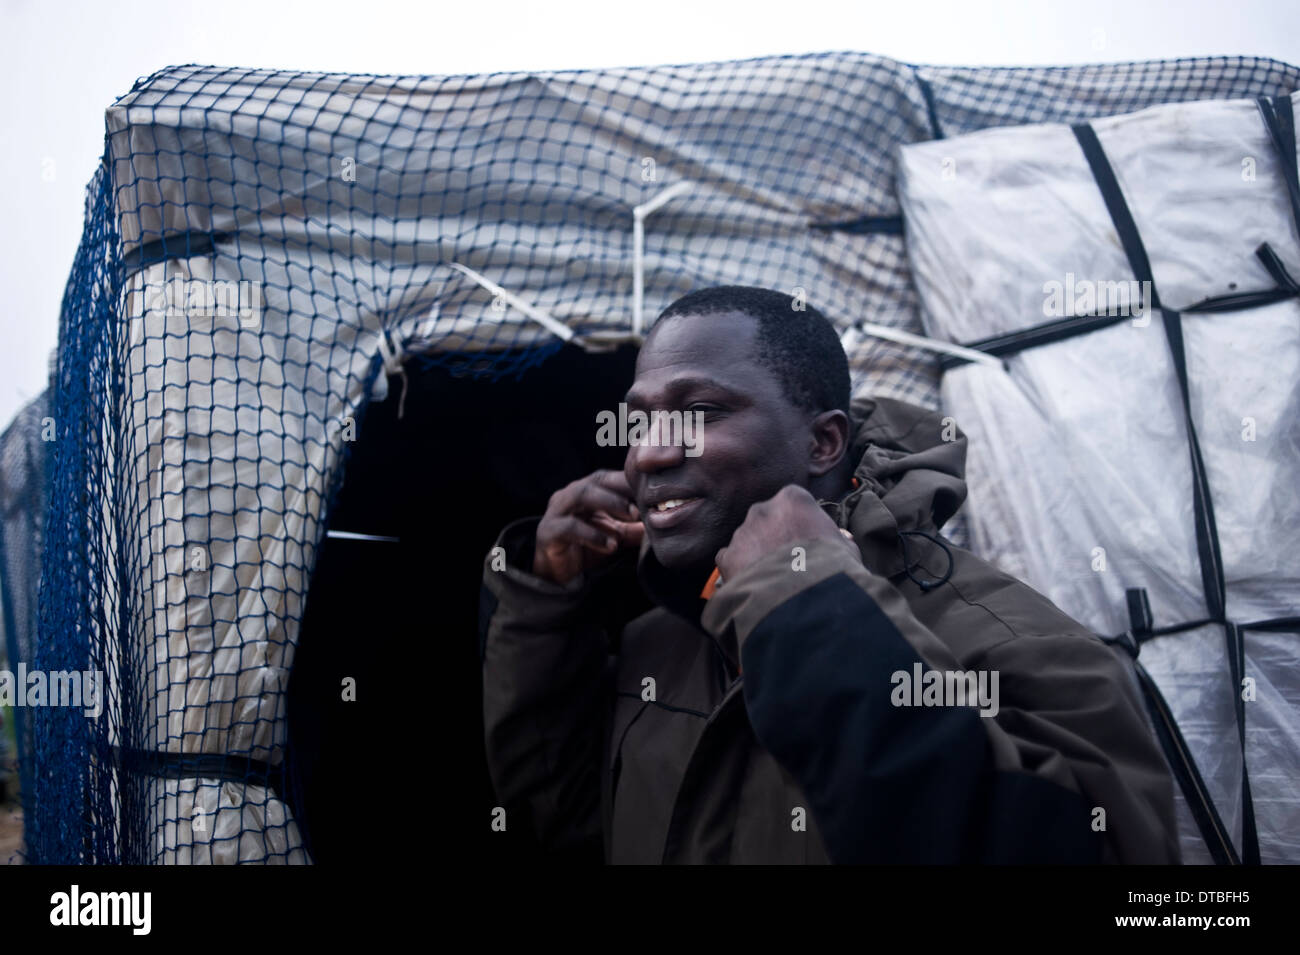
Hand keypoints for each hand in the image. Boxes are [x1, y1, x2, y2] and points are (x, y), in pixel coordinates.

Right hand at [533, 469, 644, 585]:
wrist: (557, 574)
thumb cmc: (587, 547)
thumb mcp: (617, 535)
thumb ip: (636, 527)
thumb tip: (664, 522)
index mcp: (588, 490)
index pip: (611, 477)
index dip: (632, 481)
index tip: (655, 492)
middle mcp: (571, 494)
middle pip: (596, 481)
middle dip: (622, 491)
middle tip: (643, 507)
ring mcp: (556, 511)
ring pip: (580, 495)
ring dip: (608, 504)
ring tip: (629, 519)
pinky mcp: (548, 531)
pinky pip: (570, 527)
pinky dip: (593, 535)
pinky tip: (610, 546)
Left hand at [714, 485, 857, 581]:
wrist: (801, 598)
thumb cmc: (831, 569)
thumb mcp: (847, 552)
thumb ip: (841, 540)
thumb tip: (843, 538)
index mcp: (793, 499)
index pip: (795, 505)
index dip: (802, 525)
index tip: (809, 542)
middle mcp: (763, 509)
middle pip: (768, 520)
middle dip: (776, 537)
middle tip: (790, 562)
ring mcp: (742, 532)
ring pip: (749, 540)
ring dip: (758, 554)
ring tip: (773, 579)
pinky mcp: (727, 557)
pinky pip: (731, 560)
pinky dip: (739, 570)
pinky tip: (754, 585)